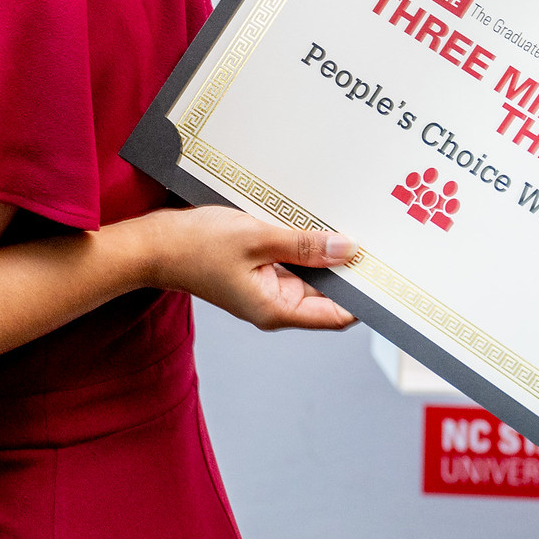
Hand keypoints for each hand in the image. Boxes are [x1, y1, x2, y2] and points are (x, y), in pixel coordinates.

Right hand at [144, 205, 357, 331]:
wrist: (153, 244)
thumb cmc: (196, 246)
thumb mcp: (257, 238)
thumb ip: (305, 245)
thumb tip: (347, 249)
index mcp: (277, 310)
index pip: (337, 315)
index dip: (363, 297)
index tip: (385, 275)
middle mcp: (274, 305)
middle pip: (325, 292)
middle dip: (345, 268)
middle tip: (370, 239)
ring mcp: (263, 288)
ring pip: (308, 273)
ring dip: (320, 252)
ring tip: (341, 225)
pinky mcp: (254, 271)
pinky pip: (288, 261)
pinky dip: (300, 245)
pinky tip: (308, 223)